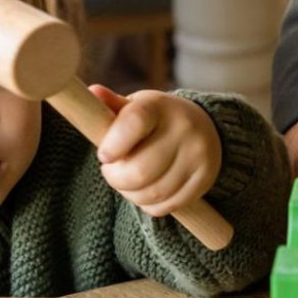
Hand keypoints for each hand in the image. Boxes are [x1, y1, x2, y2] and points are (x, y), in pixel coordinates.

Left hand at [89, 85, 221, 217]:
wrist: (204, 128)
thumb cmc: (157, 119)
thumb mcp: (137, 107)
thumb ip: (112, 106)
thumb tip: (93, 92)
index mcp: (160, 106)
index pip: (135, 123)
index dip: (113, 144)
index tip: (104, 156)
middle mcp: (184, 129)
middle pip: (140, 171)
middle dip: (116, 178)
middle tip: (112, 171)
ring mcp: (197, 156)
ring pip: (152, 193)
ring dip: (130, 194)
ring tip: (128, 182)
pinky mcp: (203, 180)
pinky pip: (165, 206)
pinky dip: (148, 205)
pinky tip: (146, 190)